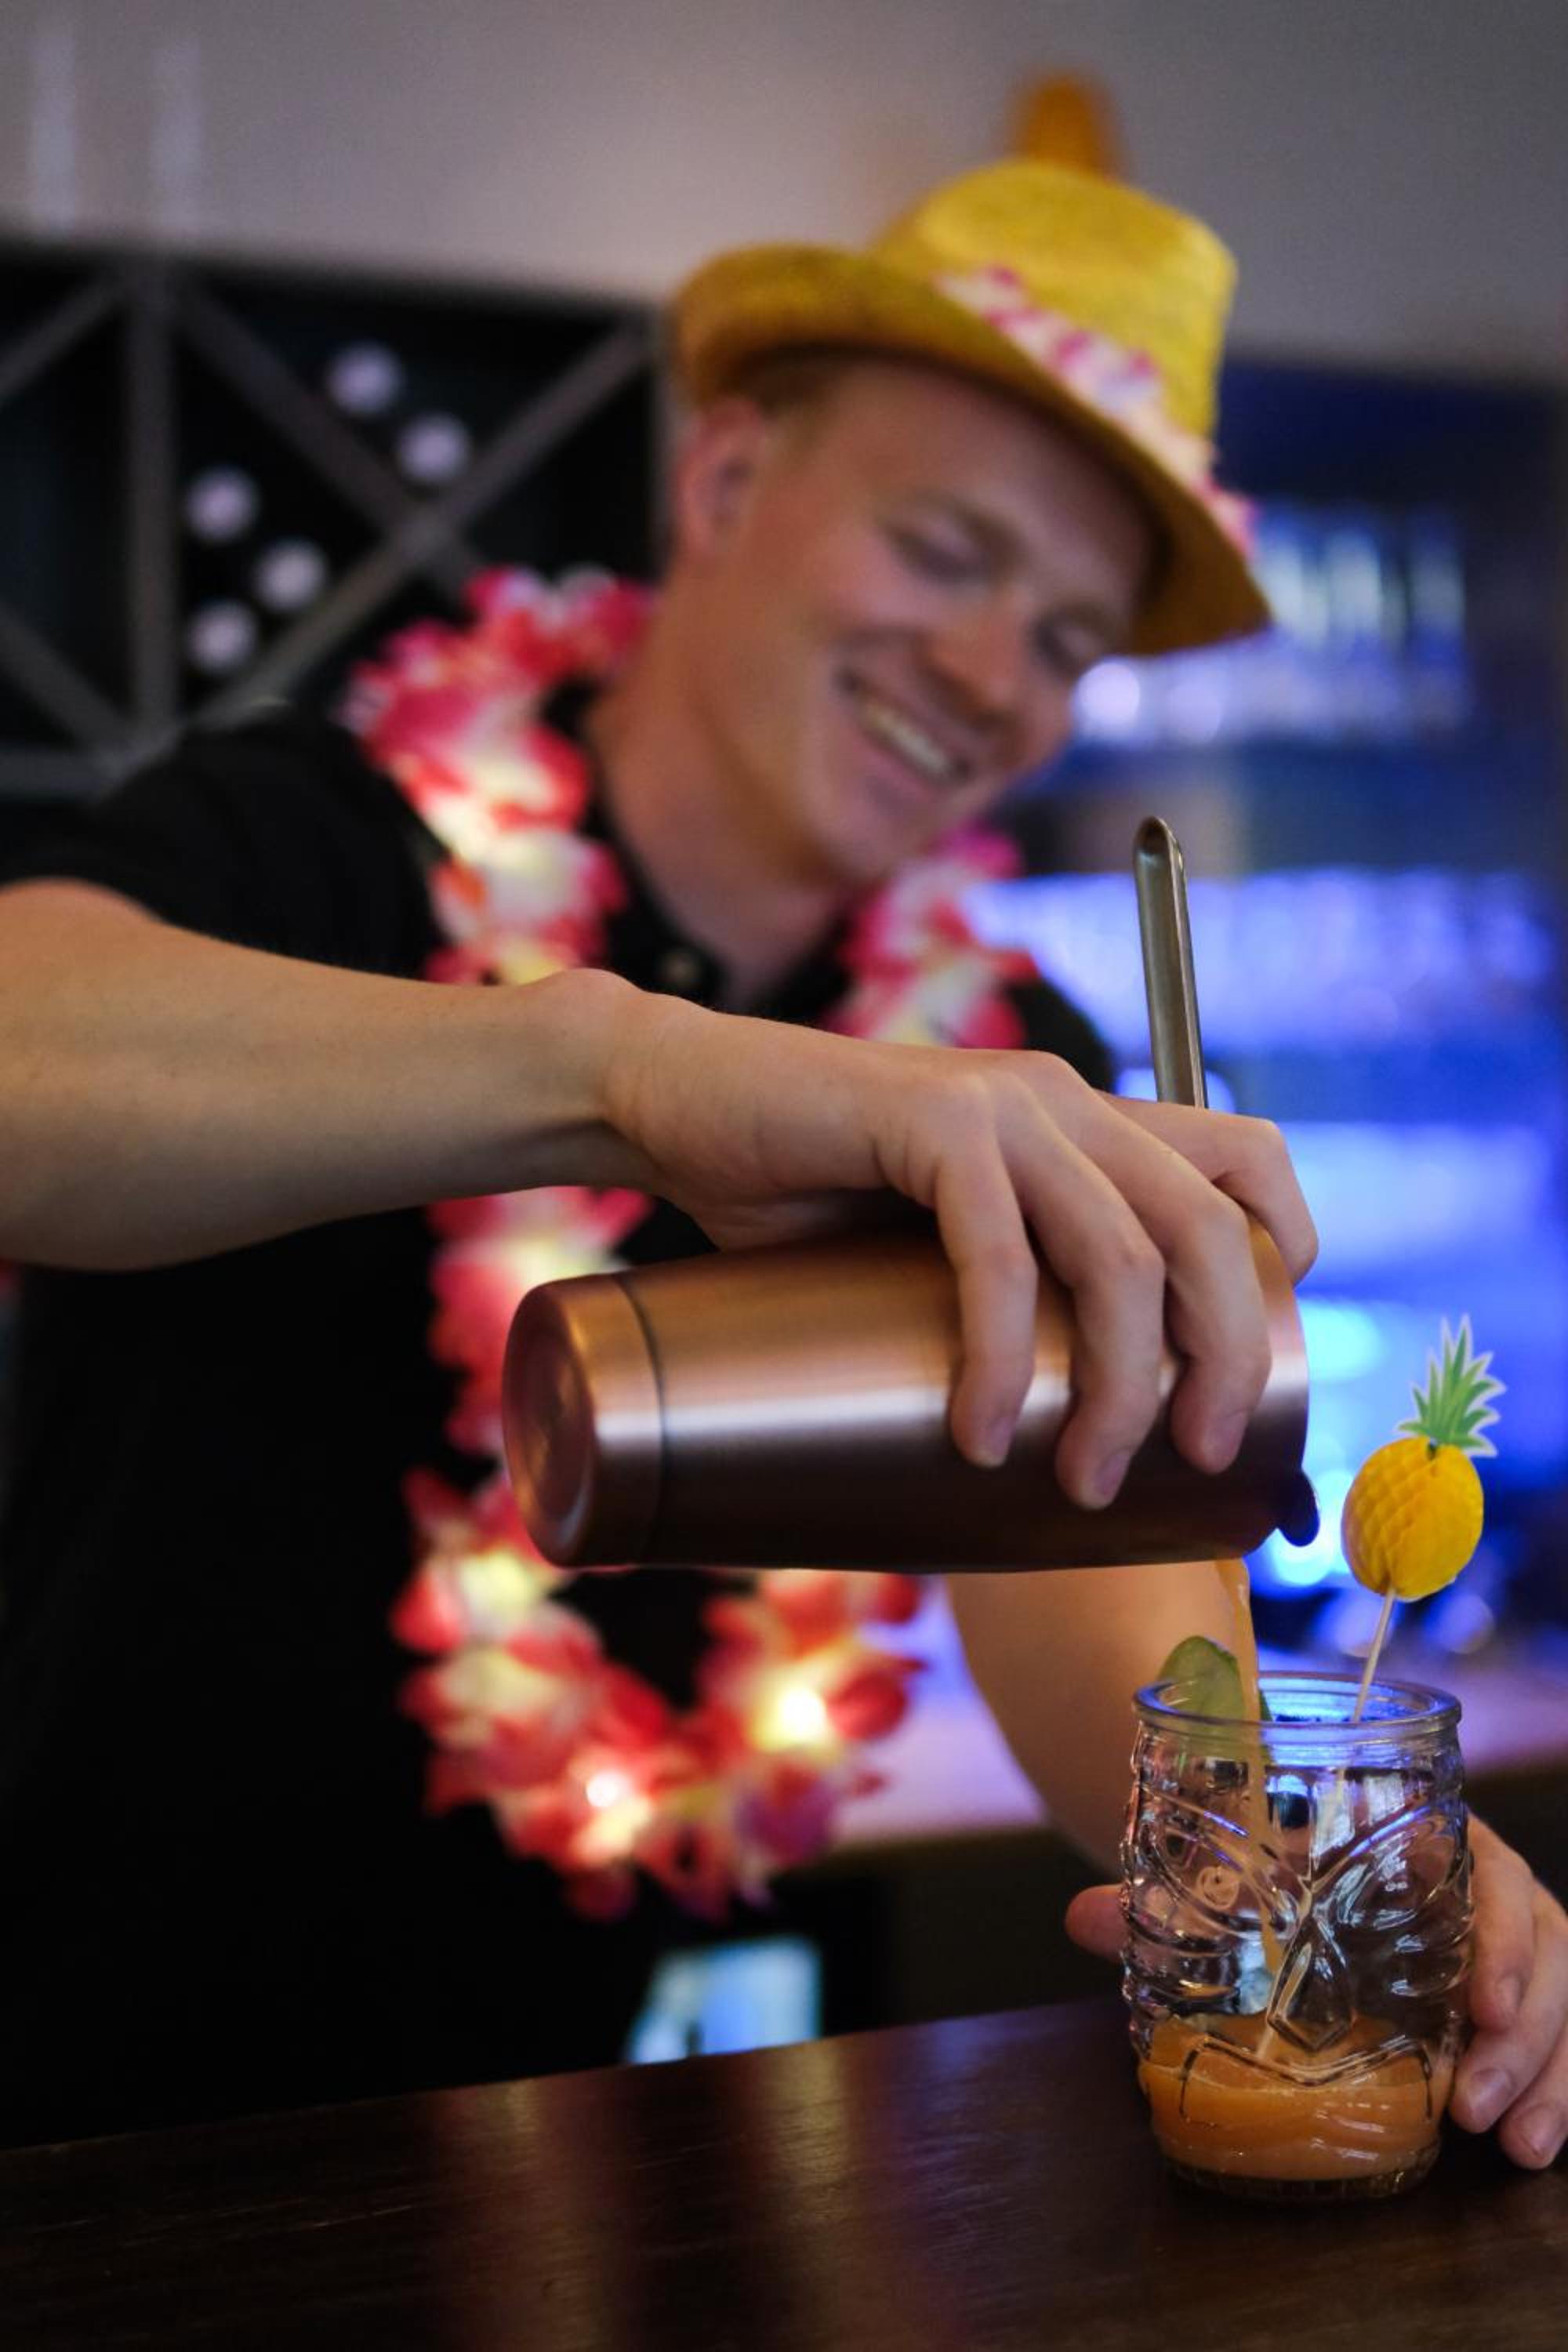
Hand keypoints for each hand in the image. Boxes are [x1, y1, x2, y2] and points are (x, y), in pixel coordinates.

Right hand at [602, 992, 1316, 1504]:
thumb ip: (996, 1289)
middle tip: (1200, 1461)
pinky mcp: (930, 1120)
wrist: (670, 1102)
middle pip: (1207, 1229)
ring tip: (1081, 1481)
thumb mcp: (928, 1242)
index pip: (1245, 1160)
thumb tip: (1053, 1441)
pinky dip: (998, 1356)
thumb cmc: (797, 1198)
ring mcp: (1003, 1104)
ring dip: (1117, 1387)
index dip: (1281, 1255)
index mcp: (1084, 1121)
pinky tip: (978, 1433)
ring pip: (1120, 1252)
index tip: (1256, 1364)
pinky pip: (999, 1251)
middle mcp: (1064, 1101)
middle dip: (1226, 1360)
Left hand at [1064, 1818, 1567, 2170]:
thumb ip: (1162, 1895)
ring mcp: (1507, 1943)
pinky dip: (1552, 2091)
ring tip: (1515, 2145)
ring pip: (1561, 2000)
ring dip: (1548, 2074)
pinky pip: (1557, 2038)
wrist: (1283, 1849)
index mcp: (1429, 1836)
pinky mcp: (1509, 1997)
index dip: (1501, 1933)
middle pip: (1540, 1948)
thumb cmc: (1274, 1856)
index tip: (1480, 1999)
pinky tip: (1529, 2148)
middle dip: (1523, 2034)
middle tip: (1476, 2103)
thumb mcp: (1233, 1871)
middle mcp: (1482, 1886)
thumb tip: (1081, 1917)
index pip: (1492, 1870)